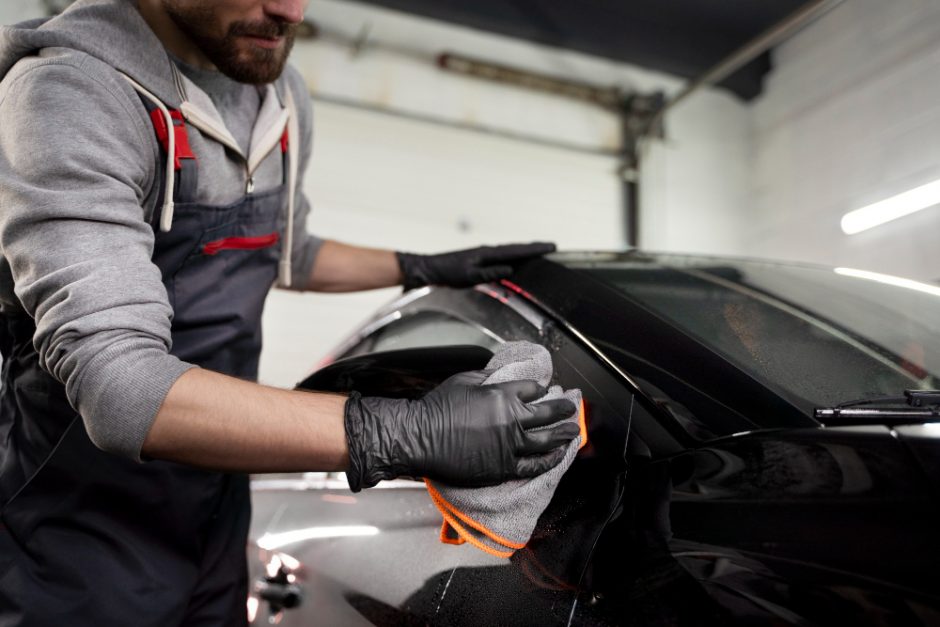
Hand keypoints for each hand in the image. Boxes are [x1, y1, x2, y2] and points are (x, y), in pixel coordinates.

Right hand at [343, 370, 578, 490]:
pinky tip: (559, 456)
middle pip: (547, 414)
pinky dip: (550, 460)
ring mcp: (510, 446)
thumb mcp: (463, 380)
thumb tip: (500, 374)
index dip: (541, 389)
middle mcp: (512, 420)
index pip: (532, 390)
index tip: (546, 390)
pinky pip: (534, 465)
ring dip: (564, 434)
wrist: (421, 438)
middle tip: (572, 407)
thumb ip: (487, 376)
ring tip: (573, 431)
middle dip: (564, 409)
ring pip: (547, 441)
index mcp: (502, 395)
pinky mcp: (503, 467)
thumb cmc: (437, 408)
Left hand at [396, 242, 555, 289]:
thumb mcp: (469, 276)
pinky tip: (515, 260)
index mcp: (487, 253)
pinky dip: (513, 256)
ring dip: (524, 251)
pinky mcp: (479, 260)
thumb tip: (509, 269)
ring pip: (509, 252)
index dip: (534, 249)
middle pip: (515, 248)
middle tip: (551, 246)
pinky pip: (501, 257)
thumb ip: (490, 273)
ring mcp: (483, 255)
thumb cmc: (447, 272)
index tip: (551, 246)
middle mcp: (487, 251)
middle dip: (533, 248)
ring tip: (538, 251)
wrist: (429, 269)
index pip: (516, 250)